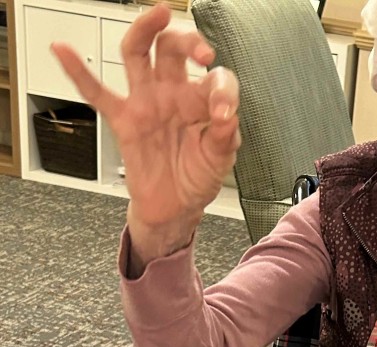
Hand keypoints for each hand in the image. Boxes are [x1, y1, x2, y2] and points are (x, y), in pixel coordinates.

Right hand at [51, 4, 240, 259]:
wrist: (176, 208)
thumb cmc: (198, 177)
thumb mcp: (220, 161)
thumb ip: (224, 138)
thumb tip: (227, 116)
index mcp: (201, 101)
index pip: (214, 78)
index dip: (222, 91)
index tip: (224, 114)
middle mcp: (172, 93)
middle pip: (174, 48)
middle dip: (189, 41)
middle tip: (202, 52)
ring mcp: (146, 102)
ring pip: (140, 54)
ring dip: (146, 31)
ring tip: (157, 14)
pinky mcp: (123, 120)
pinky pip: (96, 92)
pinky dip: (77, 72)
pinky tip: (61, 49)